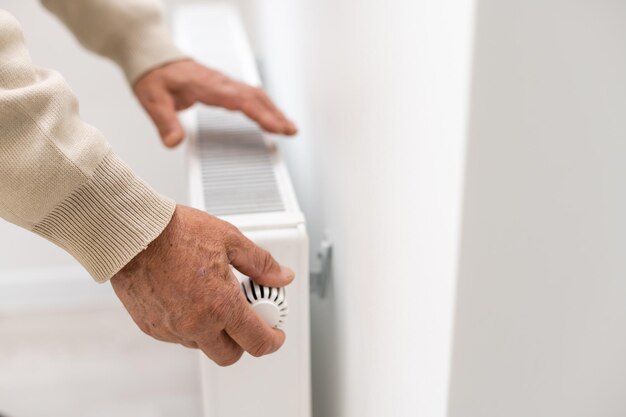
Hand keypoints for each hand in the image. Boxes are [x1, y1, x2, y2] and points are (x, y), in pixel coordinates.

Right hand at [110, 205, 294, 365]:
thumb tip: (281, 276)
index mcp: (221, 305)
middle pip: (230, 354)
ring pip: (202, 345)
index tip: (275, 334)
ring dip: (214, 331)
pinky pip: (178, 337)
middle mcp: (196, 324)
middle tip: (245, 317)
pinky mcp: (151, 327)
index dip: (272, 341)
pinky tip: (189, 298)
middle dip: (243, 341)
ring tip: (212, 299)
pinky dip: (189, 325)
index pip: (256, 341)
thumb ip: (260, 264)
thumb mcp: (230, 240)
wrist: (133, 233)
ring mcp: (172, 329)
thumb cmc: (176, 233)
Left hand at [133, 59, 297, 146]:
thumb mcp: (153, 100)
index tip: (275, 127)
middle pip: (255, 97)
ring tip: (288, 127)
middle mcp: (220, 83)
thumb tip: (173, 142)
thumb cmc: (154, 76)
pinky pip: (249, 95)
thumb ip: (165, 122)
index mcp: (207, 86)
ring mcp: (223, 84)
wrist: (152, 57)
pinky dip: (264, 106)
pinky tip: (270, 116)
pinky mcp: (223, 87)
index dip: (260, 114)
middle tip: (291, 132)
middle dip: (275, 115)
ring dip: (273, 110)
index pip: (240, 100)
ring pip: (255, 95)